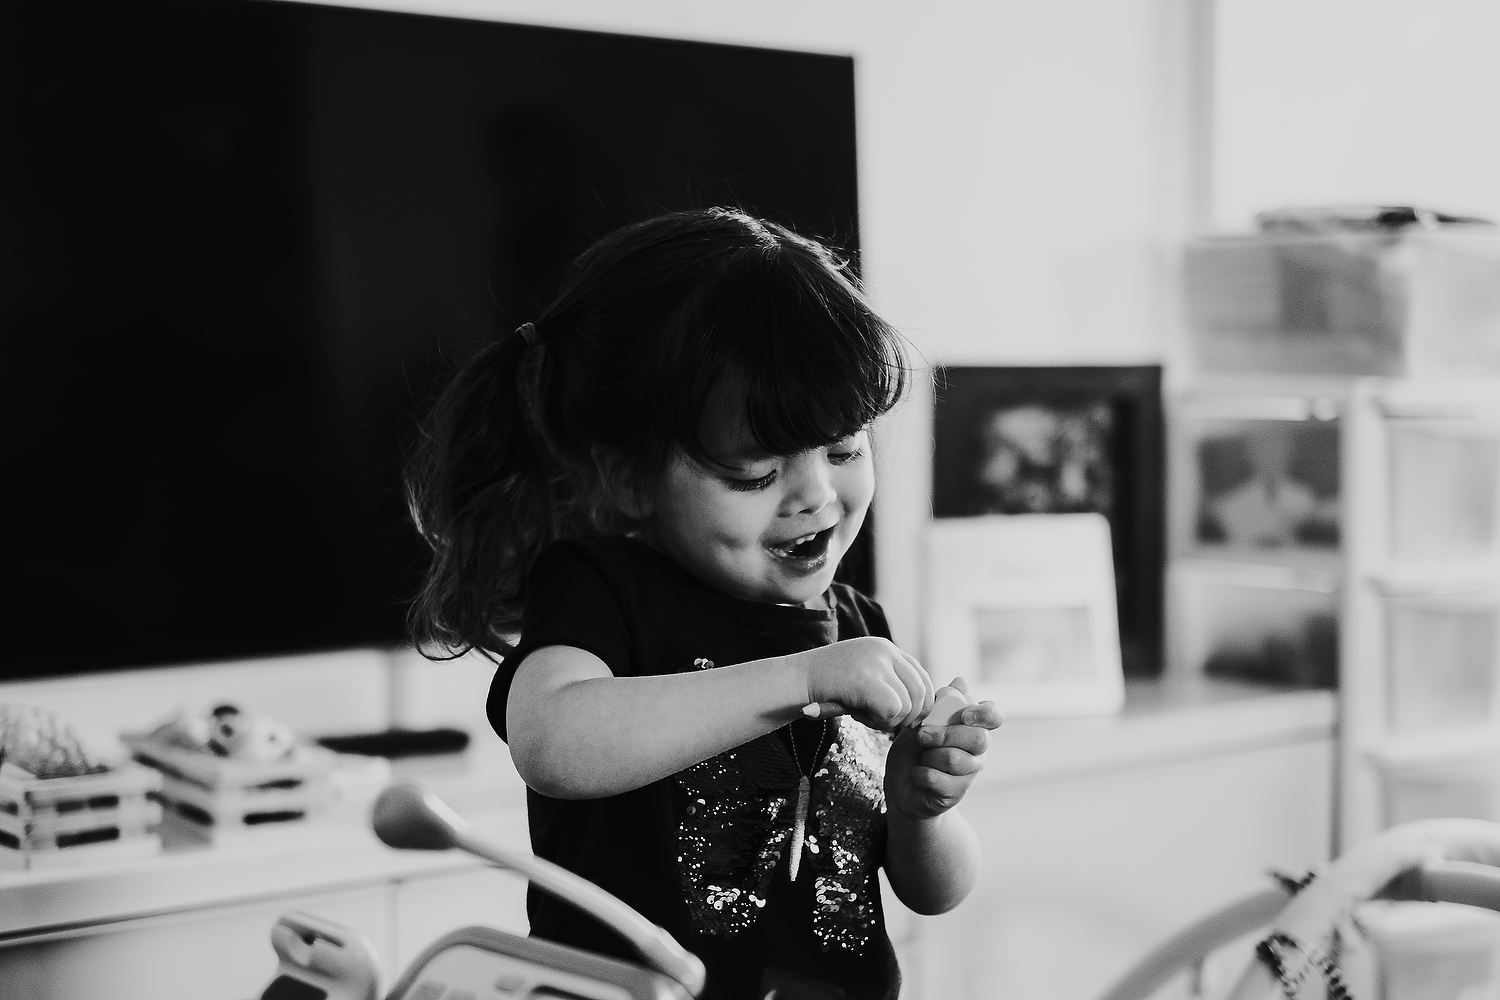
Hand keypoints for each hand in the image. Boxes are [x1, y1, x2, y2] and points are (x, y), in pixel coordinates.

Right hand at [798, 636, 933, 731]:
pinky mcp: (867, 679)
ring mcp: (876, 662)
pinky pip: (893, 710)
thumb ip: (890, 684)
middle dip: (909, 716)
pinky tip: (859, 716)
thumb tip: (923, 710)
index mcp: (886, 648)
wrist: (795, 681)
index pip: (923, 678)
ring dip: (889, 720)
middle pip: (921, 692)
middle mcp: (885, 650)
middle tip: (886, 723)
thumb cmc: (827, 687)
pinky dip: (879, 721)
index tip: (905, 719)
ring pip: (908, 704)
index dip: (920, 704)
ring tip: (865, 715)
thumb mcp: (863, 678)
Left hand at [884, 677, 1002, 820]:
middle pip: (979, 739)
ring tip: (920, 756)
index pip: (995, 716)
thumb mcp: (920, 720)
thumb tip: (961, 681)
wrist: (900, 785)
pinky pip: (938, 779)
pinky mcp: (956, 793)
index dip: (985, 714)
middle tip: (921, 736)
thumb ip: (940, 703)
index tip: (964, 716)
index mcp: (972, 726)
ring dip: (929, 756)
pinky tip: (916, 775)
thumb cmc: (913, 748)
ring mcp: (969, 773)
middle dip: (945, 735)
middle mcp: (978, 750)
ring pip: (956, 760)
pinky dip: (920, 774)